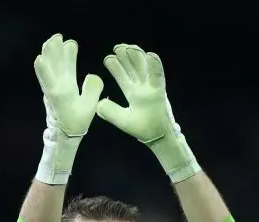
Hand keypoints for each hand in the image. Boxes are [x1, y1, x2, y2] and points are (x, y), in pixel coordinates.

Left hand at [33, 34, 103, 184]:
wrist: (64, 134)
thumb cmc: (76, 122)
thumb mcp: (89, 108)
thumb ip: (93, 90)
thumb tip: (93, 75)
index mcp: (61, 93)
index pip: (53, 76)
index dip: (51, 64)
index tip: (49, 53)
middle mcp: (54, 87)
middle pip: (51, 66)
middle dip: (53, 50)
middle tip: (58, 37)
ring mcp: (51, 86)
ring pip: (50, 66)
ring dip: (51, 52)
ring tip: (55, 39)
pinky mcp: (52, 88)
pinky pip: (50, 71)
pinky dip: (52, 60)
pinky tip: (54, 52)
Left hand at [97, 44, 199, 181]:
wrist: (158, 138)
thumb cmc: (142, 129)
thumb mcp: (122, 120)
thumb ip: (110, 112)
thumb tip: (98, 104)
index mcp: (134, 94)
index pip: (123, 77)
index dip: (116, 67)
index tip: (108, 58)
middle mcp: (143, 89)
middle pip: (134, 69)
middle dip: (126, 58)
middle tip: (118, 47)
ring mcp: (152, 89)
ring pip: (145, 69)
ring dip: (138, 58)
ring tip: (129, 47)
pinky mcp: (160, 92)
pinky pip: (158, 77)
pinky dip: (155, 66)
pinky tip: (150, 55)